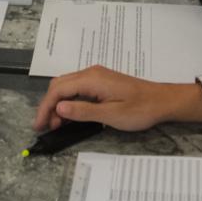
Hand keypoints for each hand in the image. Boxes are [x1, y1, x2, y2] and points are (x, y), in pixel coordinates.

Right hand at [32, 65, 201, 132]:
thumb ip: (83, 111)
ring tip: (56, 125)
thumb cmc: (139, 109)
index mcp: (91, 79)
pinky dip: (69, 102)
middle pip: (59, 85)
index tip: (39, 125)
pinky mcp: (101, 82)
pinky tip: (70, 116)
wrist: (161, 101)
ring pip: (67, 87)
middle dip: (48, 105)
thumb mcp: (110, 115)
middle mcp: (91, 73)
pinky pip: (77, 89)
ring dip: (58, 104)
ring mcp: (96, 76)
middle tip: (45, 127)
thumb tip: (58, 108)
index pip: (58, 90)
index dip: (45, 107)